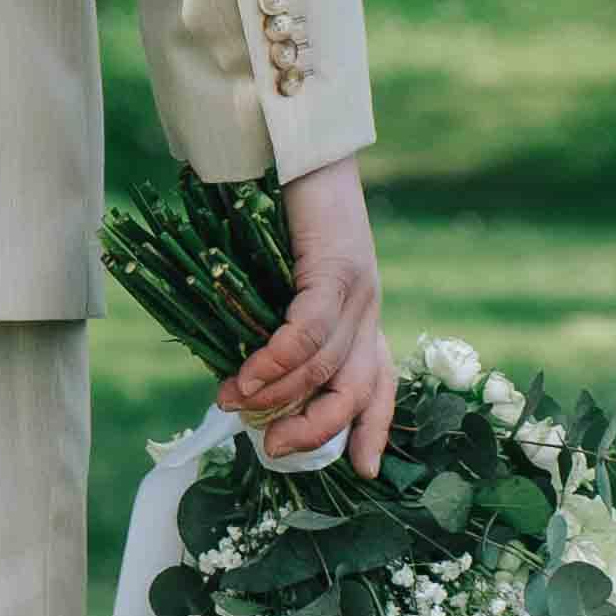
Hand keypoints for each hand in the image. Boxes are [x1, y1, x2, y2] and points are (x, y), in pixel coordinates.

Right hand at [219, 151, 394, 474]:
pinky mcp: (337, 269)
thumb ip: (276, 324)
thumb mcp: (283, 279)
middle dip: (315, 429)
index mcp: (363, 313)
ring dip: (278, 393)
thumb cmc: (280, 206)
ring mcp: (359, 289)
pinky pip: (309, 331)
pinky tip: (250, 375)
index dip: (374, 430)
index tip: (365, 471)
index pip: (379, 383)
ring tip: (236, 403)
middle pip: (356, 389)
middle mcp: (370, 307)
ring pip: (326, 366)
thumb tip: (242, 378)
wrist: (298, 144)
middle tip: (273, 449)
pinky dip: (278, 359)